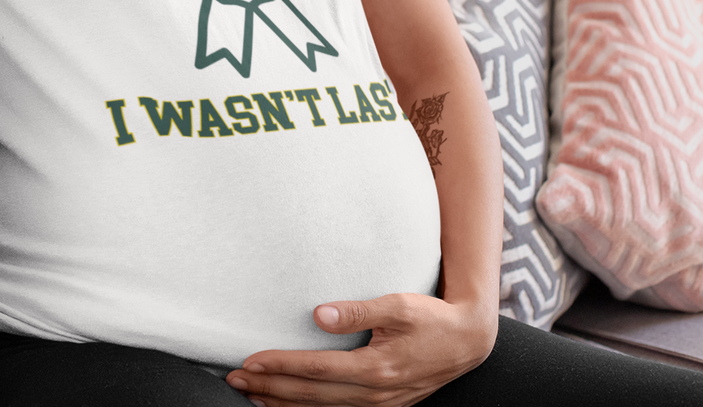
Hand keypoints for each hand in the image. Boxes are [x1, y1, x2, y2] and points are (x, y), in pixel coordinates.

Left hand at [225, 293, 495, 406]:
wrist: (467, 342)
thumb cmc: (432, 318)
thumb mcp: (399, 305)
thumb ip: (359, 311)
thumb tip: (319, 314)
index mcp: (376, 368)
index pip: (315, 369)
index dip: (280, 366)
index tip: (250, 361)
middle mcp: (375, 393)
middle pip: (311, 395)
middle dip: (269, 388)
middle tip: (235, 379)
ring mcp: (379, 405)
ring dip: (282, 404)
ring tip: (251, 395)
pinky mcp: (383, 406)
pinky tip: (287, 406)